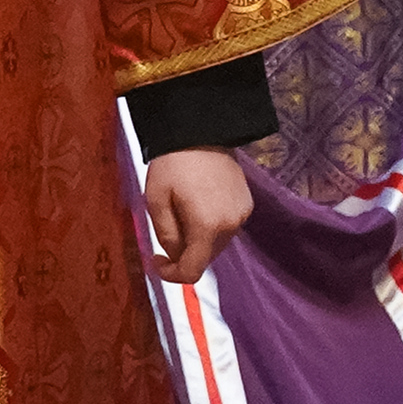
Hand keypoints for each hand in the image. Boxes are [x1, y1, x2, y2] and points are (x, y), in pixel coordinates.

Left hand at [142, 147, 253, 283]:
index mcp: (207, 226)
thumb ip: (165, 235)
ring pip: (215, 245)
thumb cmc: (173, 163)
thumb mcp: (156, 200)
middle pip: (205, 258)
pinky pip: (225, 228)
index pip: (192, 271)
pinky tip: (198, 204)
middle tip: (166, 229)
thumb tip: (174, 255)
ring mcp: (242, 215)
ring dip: (197, 240)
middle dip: (183, 253)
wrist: (202, 129)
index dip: (171, 274)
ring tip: (182, 212)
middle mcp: (231, 226)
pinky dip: (210, 227)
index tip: (156, 261)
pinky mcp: (246, 204)